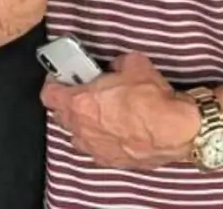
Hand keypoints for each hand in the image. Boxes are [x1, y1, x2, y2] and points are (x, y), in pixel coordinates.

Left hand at [41, 52, 199, 169]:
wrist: (173, 130)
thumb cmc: (151, 99)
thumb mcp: (133, 63)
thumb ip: (116, 63)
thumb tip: (115, 66)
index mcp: (80, 102)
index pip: (49, 94)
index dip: (54, 81)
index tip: (62, 75)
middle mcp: (82, 127)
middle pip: (61, 114)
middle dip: (68, 101)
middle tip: (83, 89)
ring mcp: (94, 147)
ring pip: (77, 133)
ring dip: (82, 121)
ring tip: (100, 110)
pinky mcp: (109, 159)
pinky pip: (95, 147)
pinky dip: (99, 137)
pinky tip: (114, 128)